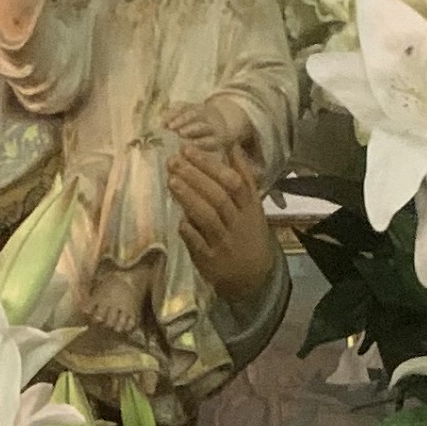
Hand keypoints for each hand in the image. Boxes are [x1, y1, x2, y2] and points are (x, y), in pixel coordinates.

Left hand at [168, 132, 282, 313]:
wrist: (254, 278)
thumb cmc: (248, 234)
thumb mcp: (253, 206)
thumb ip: (243, 177)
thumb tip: (232, 146)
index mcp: (250, 208)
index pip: (234, 182)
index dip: (211, 165)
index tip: (189, 150)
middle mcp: (238, 223)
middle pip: (218, 196)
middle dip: (195, 176)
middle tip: (174, 161)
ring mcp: (224, 243)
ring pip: (208, 217)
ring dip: (189, 198)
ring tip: (171, 180)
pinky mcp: (211, 261)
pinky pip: (198, 243)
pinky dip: (188, 229)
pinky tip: (178, 218)